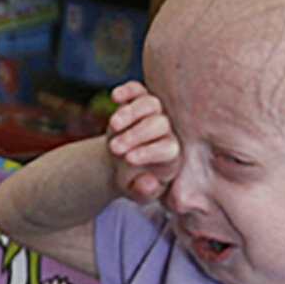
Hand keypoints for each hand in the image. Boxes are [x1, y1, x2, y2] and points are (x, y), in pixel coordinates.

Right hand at [102, 82, 177, 205]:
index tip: (128, 160)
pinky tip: (115, 96)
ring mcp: (152, 113)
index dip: (150, 151)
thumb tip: (149, 182)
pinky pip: (137, 90)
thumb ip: (145, 192)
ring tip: (113, 126)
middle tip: (114, 149)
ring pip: (150, 103)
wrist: (123, 164)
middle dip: (136, 135)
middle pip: (159, 124)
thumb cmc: (135, 180)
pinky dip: (128, 90)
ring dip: (131, 113)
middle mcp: (166, 130)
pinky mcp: (137, 101)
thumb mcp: (138, 193)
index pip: (168, 147)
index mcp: (171, 153)